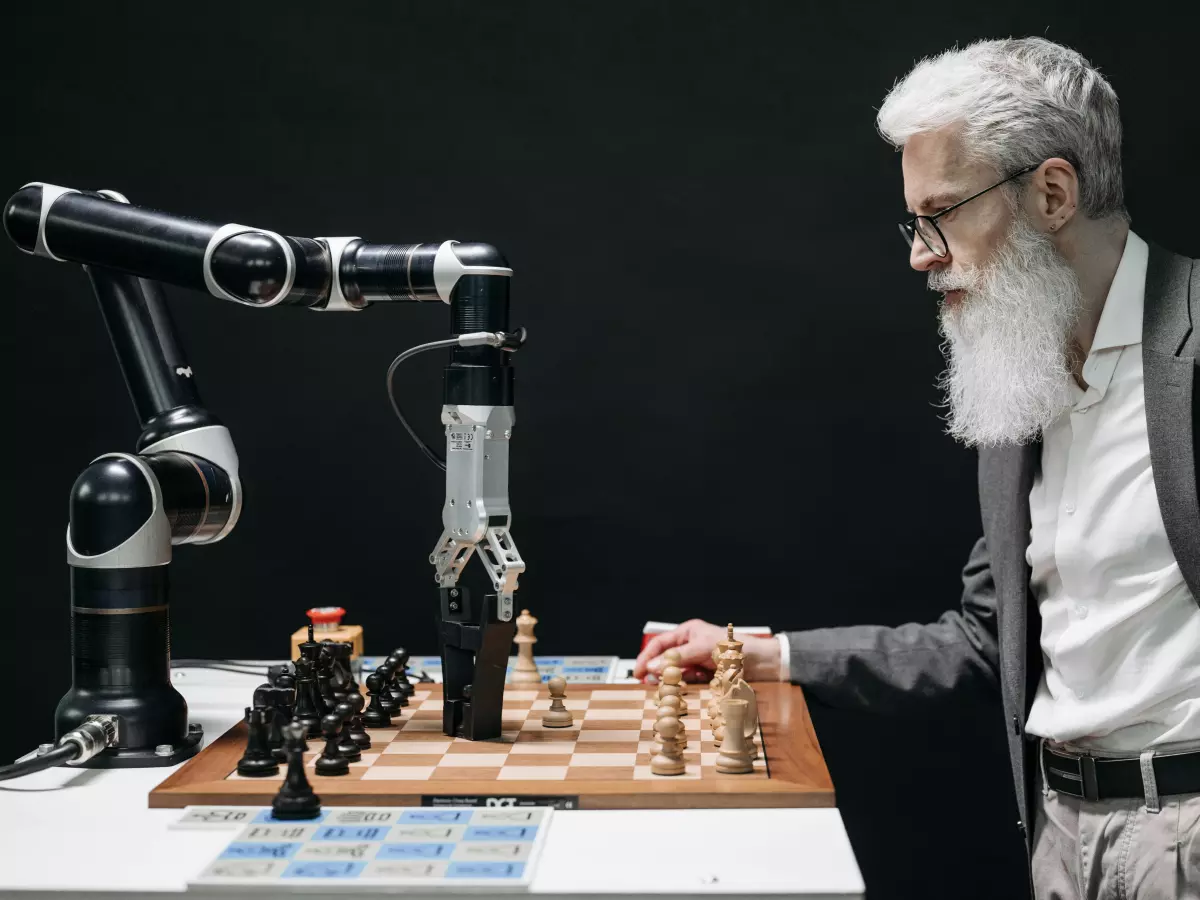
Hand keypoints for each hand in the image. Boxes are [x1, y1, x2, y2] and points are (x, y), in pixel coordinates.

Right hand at [632, 619, 781, 682]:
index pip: (659, 644)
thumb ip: (677, 658)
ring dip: (673, 679)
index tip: (638, 672)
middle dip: (658, 670)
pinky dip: (688, 683)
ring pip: (677, 672)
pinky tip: (693, 683)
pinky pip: (689, 681)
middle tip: (649, 683)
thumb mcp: (701, 648)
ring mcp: (697, 661)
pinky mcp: (705, 675)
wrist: (759, 662)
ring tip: (670, 685)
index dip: (646, 657)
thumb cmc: (732, 647)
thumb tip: (652, 666)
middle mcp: (689, 646)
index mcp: (687, 632)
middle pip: (665, 659)